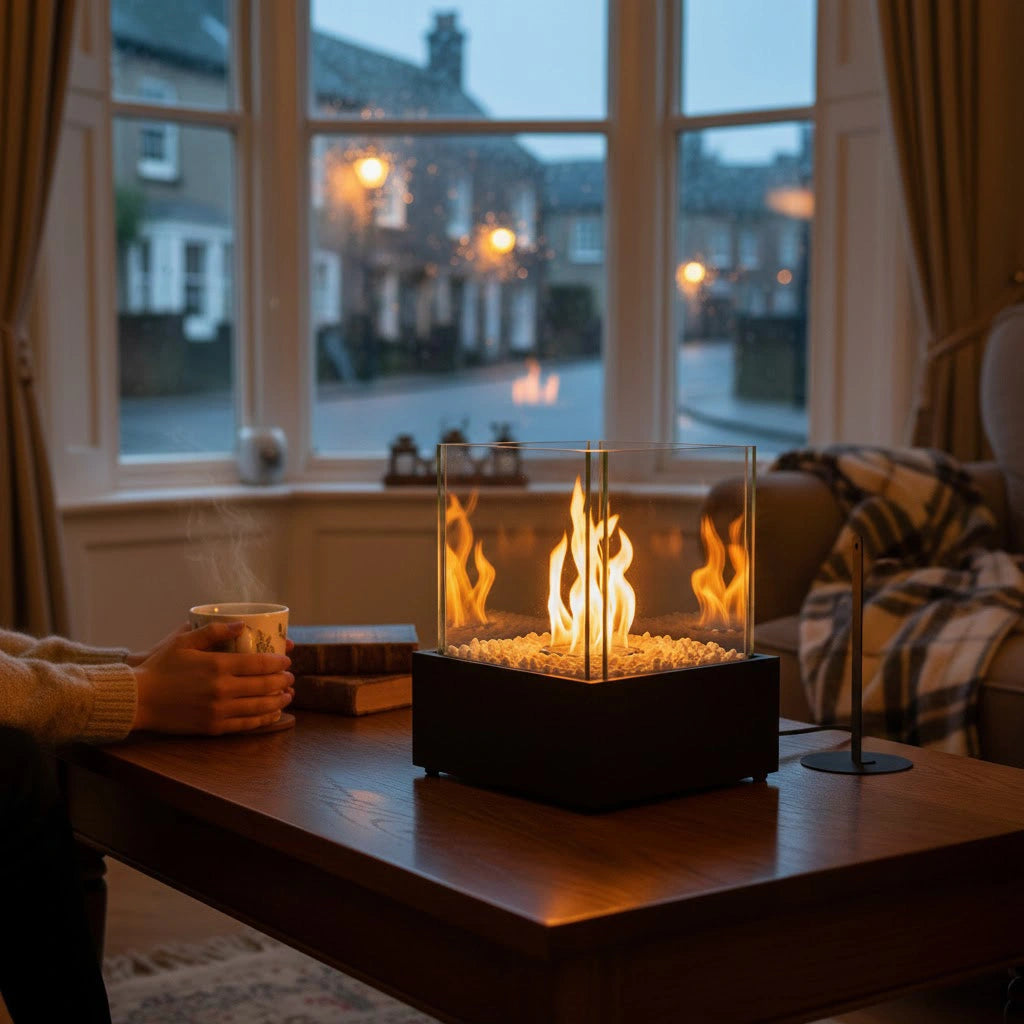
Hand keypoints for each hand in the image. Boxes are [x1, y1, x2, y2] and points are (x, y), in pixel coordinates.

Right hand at [131, 622, 293, 734]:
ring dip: (278, 700)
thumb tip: (241, 625)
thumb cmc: (160, 667)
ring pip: (259, 706)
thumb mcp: (183, 641)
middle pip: (264, 685)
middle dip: (282, 681)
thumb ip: (214, 631)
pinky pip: (245, 724)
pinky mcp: (213, 727)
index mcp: (217, 665)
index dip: (278, 662)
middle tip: (290, 677)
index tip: (287, 659)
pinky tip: (272, 714)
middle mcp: (222, 689)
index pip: (259, 663)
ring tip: (288, 695)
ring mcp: (218, 710)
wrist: (138, 700)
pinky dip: (263, 719)